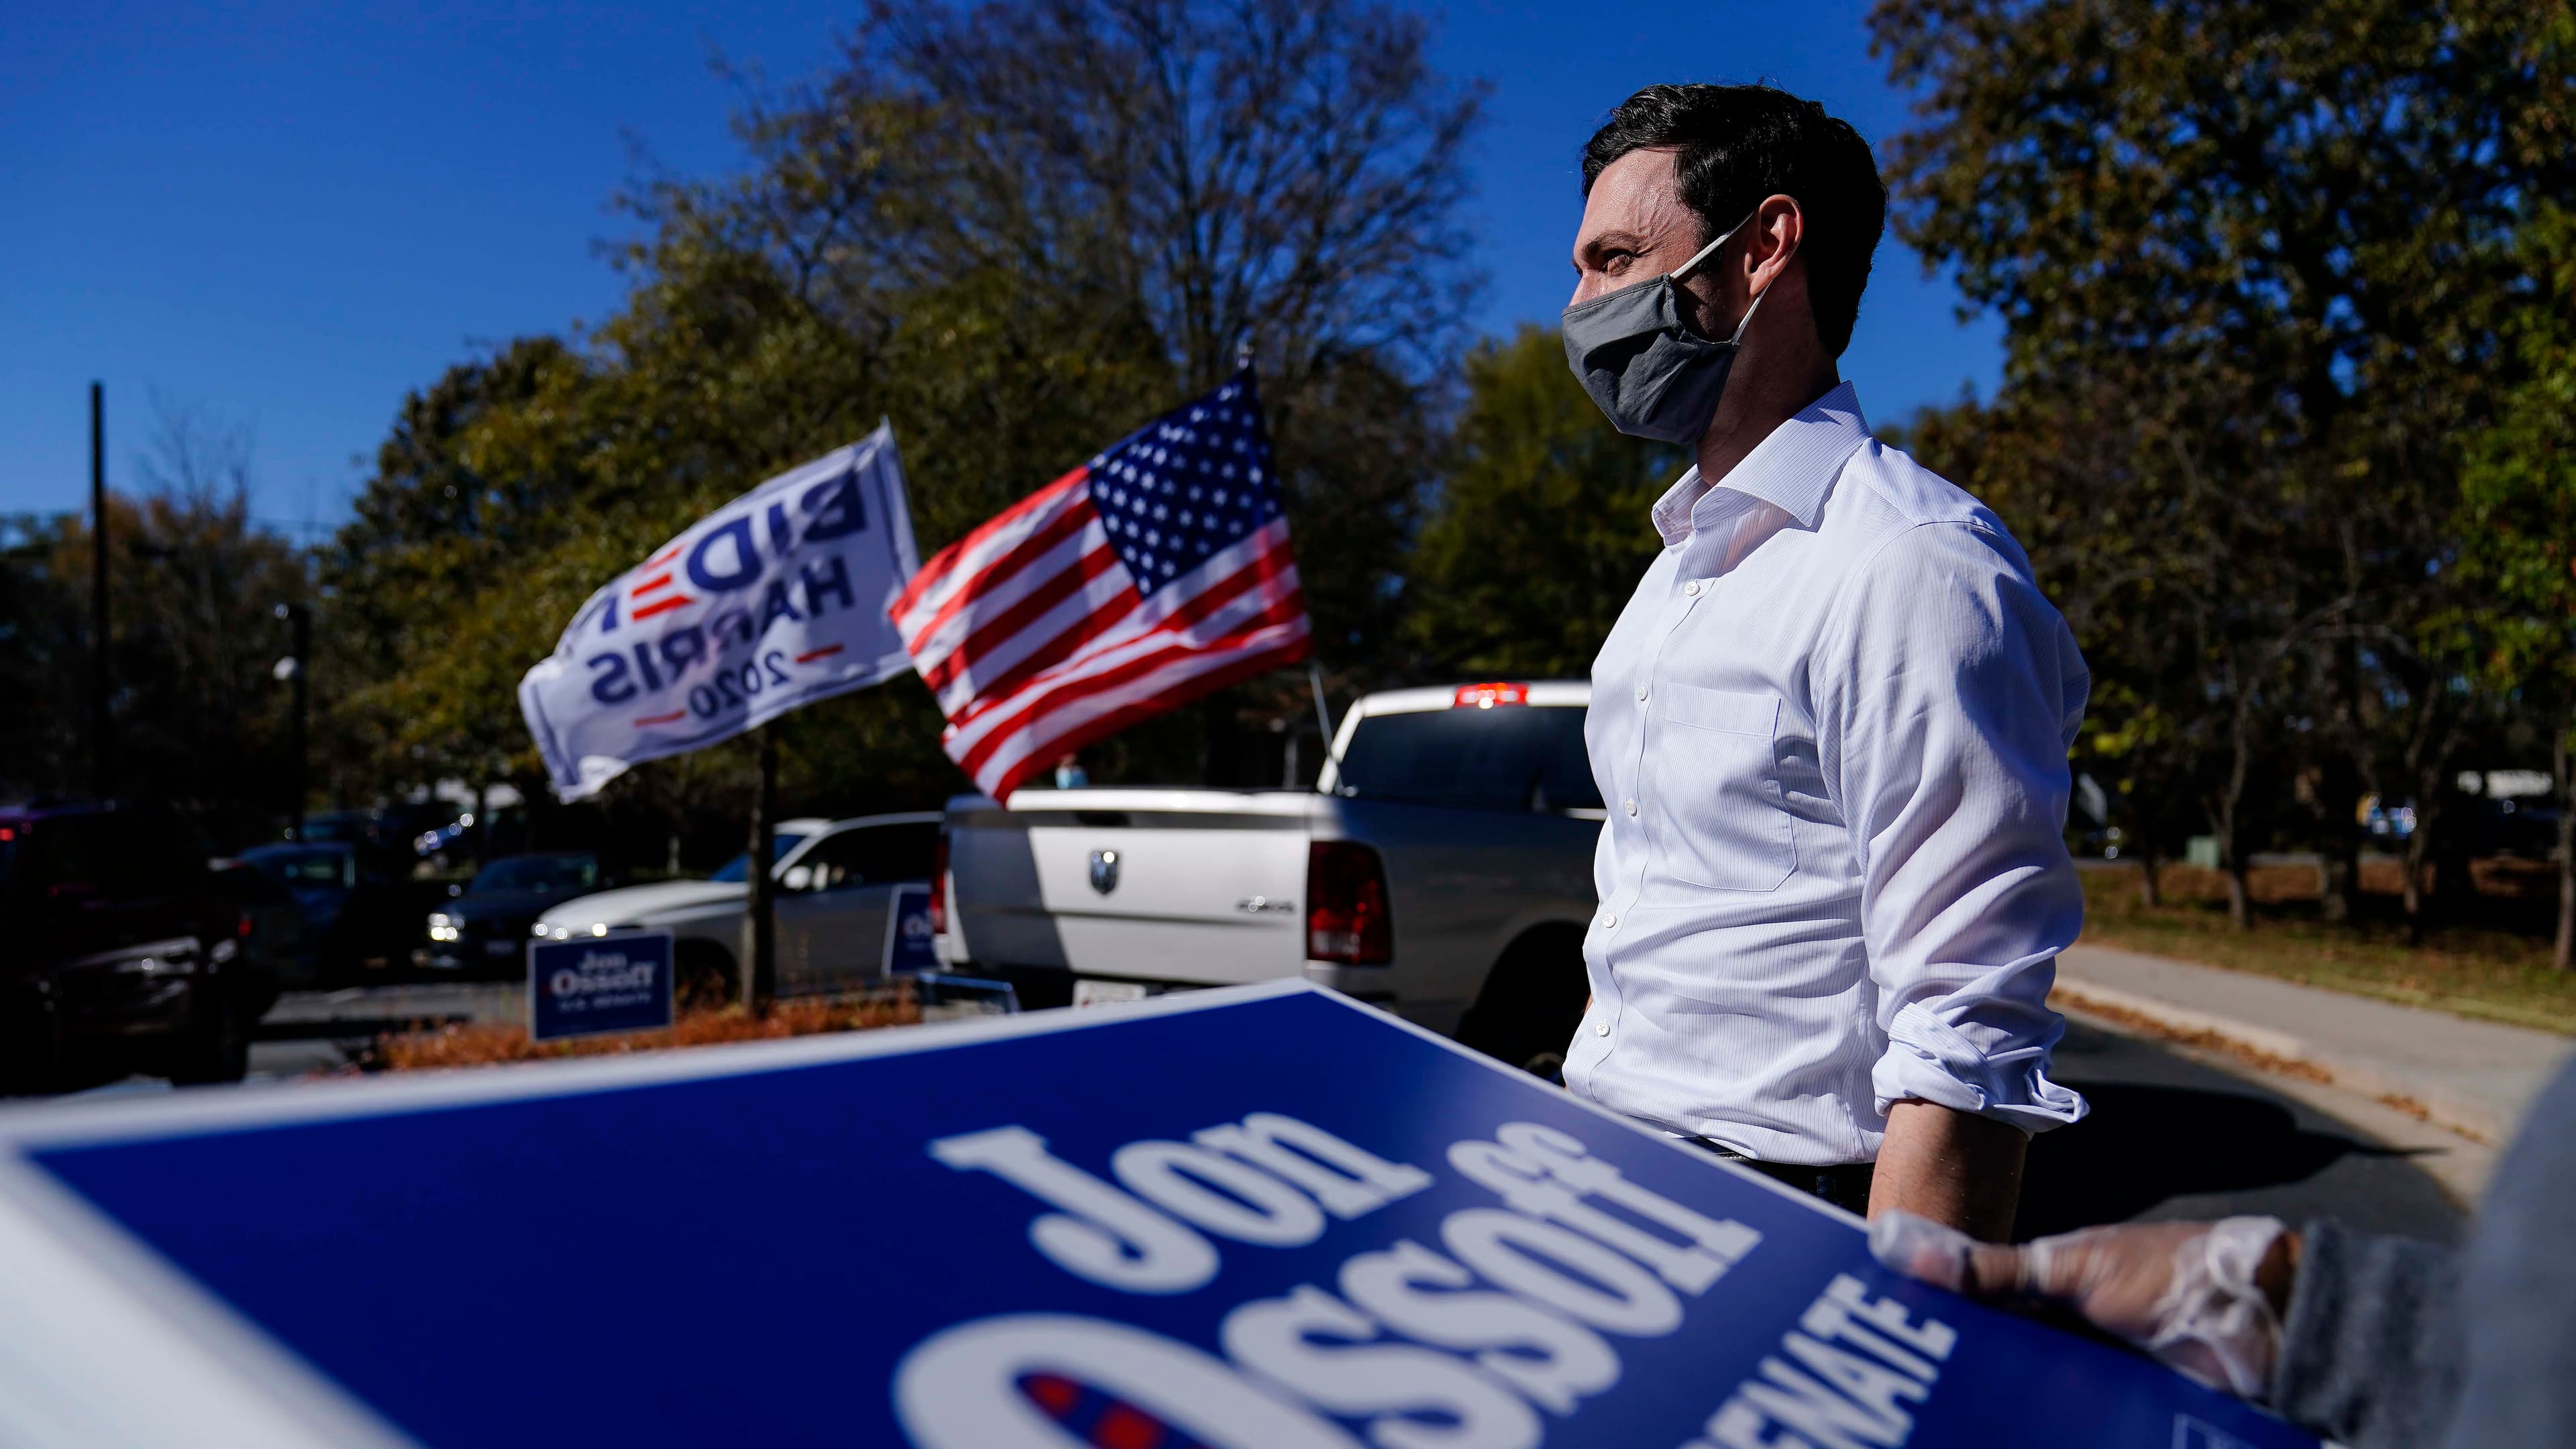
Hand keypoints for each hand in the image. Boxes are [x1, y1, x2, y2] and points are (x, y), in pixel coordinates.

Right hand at [1869, 1211, 2298, 1398]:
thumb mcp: (2072, 1268)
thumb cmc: (2169, 1274)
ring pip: (2033, 1403)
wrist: (2263, 1319)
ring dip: (2007, 1411)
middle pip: (1999, 1364)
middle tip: (1915, 1401)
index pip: (1975, 1312)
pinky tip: (2010, 1435)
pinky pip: (2074, 1428)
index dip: (1933, 1325)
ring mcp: (2095, 1379)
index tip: (1884, 1342)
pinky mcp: (2124, 1414)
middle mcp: (2065, 1335)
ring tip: (1950, 1424)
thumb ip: (1992, 1270)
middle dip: (1965, 1378)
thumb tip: (1899, 1243)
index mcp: (2048, 1290)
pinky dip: (2049, 1430)